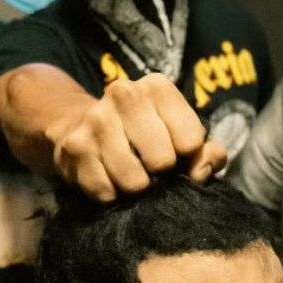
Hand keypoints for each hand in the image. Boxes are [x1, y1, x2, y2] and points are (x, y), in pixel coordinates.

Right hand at [46, 73, 226, 201]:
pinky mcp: (75, 146)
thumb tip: (200, 172)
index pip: (191, 140)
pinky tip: (110, 179)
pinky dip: (112, 195)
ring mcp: (96, 119)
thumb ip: (208, 154)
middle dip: (162, 175)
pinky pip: (105, 191)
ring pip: (133, 180)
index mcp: (158, 87)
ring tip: (133, 176)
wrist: (87, 128)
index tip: (178, 155)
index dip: (188, 158)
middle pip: (162, 161)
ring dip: (136, 188)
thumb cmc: (150, 136)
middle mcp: (124, 94)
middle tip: (153, 168)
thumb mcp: (185, 137)